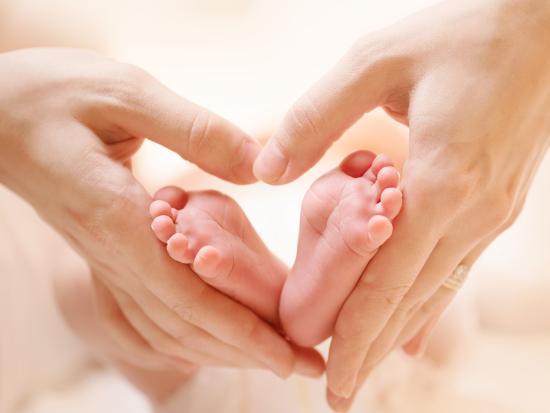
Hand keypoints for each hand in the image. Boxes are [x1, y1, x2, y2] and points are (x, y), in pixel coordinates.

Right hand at [0, 48, 322, 376]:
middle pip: (183, 323)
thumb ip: (193, 130)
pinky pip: (144, 309)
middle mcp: (111, 252)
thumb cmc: (50, 95)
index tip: (290, 355)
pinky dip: (184, 331)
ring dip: (220, 346)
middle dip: (246, 350)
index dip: (243, 332)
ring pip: (164, 324)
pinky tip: (209, 338)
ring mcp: (105, 257)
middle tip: (303, 365)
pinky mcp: (104, 250)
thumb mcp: (125, 93)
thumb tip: (258, 164)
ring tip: (270, 354)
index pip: (188, 295)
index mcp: (118, 218)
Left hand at [253, 0, 549, 407]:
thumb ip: (316, 116)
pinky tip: (414, 323)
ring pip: (437, 291)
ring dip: (399, 332)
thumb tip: (265, 171)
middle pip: (413, 301)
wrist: (544, 26)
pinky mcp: (496, 203)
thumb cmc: (460, 34)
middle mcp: (473, 212)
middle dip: (373, 350)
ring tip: (367, 367)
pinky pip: (454, 267)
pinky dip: (426, 300)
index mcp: (442, 182)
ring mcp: (491, 213)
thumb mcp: (376, 62)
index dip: (357, 335)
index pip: (389, 281)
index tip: (332, 382)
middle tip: (340, 395)